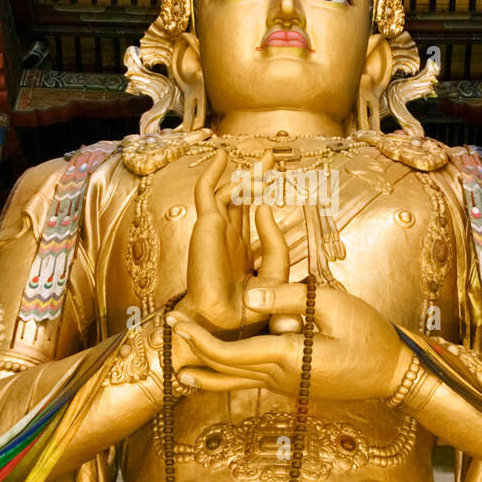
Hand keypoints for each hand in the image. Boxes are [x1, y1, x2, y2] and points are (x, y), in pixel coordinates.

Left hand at [167, 280, 411, 401]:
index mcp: (287, 357)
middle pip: (225, 370)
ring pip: (236, 383)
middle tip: (166, 334)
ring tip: (179, 371)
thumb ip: (289, 298)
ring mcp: (286, 386)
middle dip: (193, 352)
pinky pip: (251, 383)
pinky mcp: (293, 385)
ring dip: (206, 373)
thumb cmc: (370, 336)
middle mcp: (280, 378)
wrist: (394, 374)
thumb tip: (249, 295)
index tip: (176, 323)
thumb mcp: (334, 306)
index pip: (229, 353)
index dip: (198, 340)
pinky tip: (215, 375)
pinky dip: (228, 377)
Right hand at [174, 148, 288, 336]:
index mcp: (242, 250)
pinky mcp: (206, 226)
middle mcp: (228, 237)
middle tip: (267, 157)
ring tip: (258, 159)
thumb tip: (265, 205)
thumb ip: (275, 241)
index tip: (275, 178)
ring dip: (242, 174)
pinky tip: (223, 156)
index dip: (262, 195)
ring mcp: (215, 230)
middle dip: (255, 177)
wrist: (225, 324)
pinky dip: (212, 173)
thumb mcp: (276, 272)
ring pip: (227, 192)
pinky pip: (207, 192)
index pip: (253, 215)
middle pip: (241, 199)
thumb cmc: (249, 309)